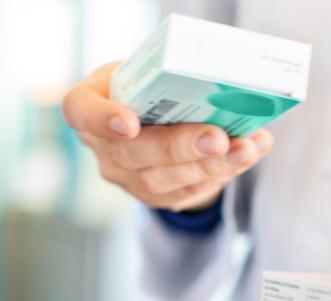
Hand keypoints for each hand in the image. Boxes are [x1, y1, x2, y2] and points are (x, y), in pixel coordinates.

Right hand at [62, 62, 273, 210]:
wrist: (156, 124)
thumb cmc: (149, 89)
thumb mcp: (147, 72)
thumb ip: (170, 79)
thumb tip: (226, 87)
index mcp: (89, 105)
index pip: (81, 111)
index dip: (102, 119)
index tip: (129, 123)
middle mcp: (104, 147)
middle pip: (134, 154)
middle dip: (181, 147)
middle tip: (218, 138)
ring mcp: (128, 179)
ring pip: (166, 180)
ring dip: (212, 165)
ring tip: (246, 149)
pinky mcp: (158, 197)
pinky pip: (190, 189)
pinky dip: (225, 170)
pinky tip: (249, 154)